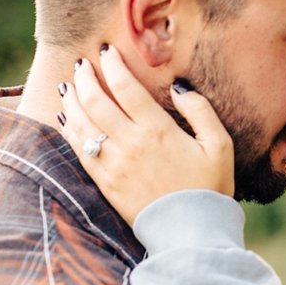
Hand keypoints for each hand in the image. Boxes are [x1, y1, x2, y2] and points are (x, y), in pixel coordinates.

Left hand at [56, 45, 234, 224]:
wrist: (190, 233)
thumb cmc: (209, 188)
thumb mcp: (219, 145)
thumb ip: (201, 110)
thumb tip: (179, 87)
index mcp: (158, 130)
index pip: (126, 88)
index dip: (113, 66)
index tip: (106, 51)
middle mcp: (131, 143)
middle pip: (97, 101)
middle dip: (85, 78)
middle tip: (81, 64)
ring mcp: (114, 164)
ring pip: (83, 123)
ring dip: (72, 100)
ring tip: (67, 85)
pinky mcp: (105, 183)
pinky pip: (80, 150)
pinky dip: (70, 130)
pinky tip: (66, 118)